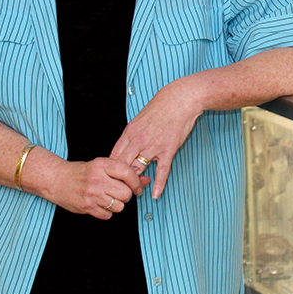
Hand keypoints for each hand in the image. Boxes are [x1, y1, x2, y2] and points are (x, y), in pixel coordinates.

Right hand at [49, 156, 141, 219]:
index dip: (137, 182)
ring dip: (117, 204)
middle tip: (120, 192)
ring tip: (108, 198)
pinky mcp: (87, 207)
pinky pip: (108, 215)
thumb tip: (146, 180)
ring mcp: (92, 194)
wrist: (57, 180)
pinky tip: (100, 204)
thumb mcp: (102, 166)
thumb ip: (124, 173)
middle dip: (127, 195)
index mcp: (102, 164)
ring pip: (119, 206)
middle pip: (126, 193)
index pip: (128, 173)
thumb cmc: (82, 172)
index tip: (138, 187)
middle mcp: (98, 179)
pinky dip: (107, 212)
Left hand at [110, 77, 201, 199]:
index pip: (114, 155)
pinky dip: (158, 184)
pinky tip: (156, 194)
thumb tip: (128, 145)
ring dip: (137, 182)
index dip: (112, 169)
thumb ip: (133, 134)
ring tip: (136, 192)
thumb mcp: (140, 118)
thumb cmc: (161, 107)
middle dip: (121, 179)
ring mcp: (153, 146)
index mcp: (129, 132)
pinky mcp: (168, 150)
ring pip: (139, 169)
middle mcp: (138, 140)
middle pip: (123, 165)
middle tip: (122, 188)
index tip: (113, 177)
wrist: (180, 99)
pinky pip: (161, 171)